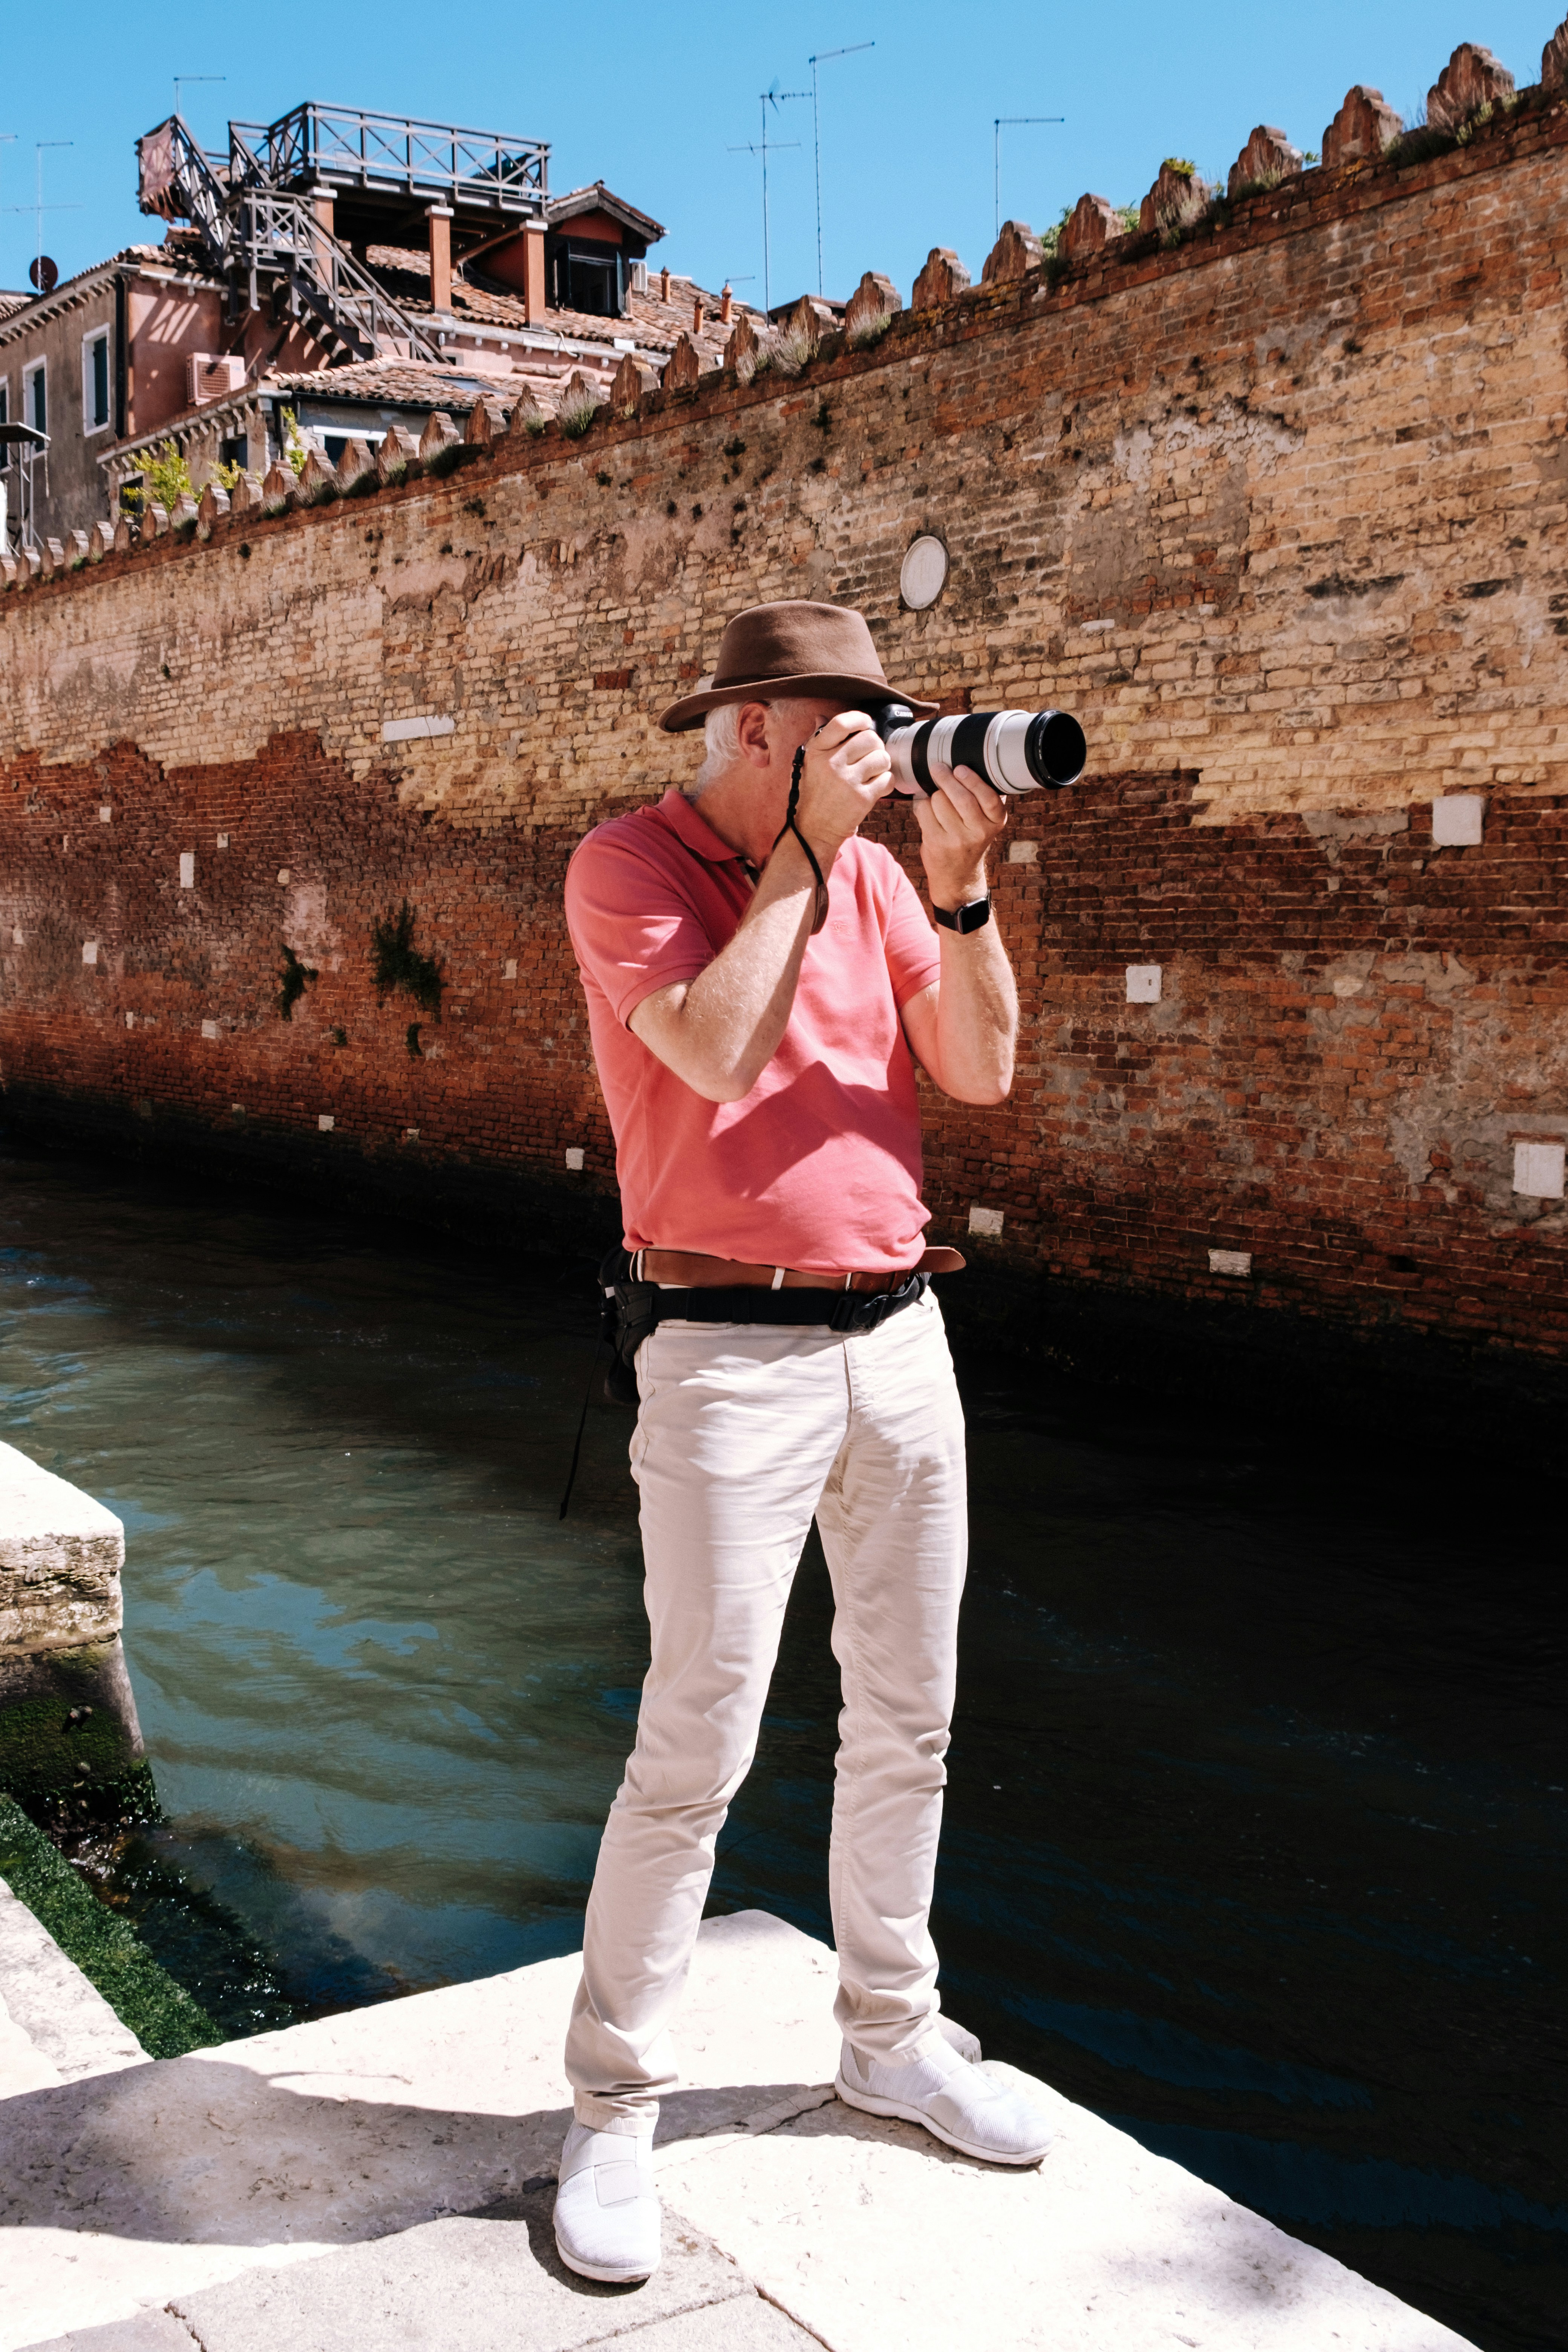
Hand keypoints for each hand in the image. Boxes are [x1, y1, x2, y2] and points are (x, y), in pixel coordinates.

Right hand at [793, 709, 892, 858]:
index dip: (860, 719)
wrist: (813, 830)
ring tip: (873, 772)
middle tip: (871, 755)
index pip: (842, 723)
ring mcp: (848, 781)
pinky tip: (876, 787)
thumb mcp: (807, 765)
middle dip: (876, 745)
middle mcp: (831, 764)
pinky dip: (886, 782)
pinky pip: (887, 779)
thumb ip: (818, 741)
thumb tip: (822, 717)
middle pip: (869, 738)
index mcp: (816, 751)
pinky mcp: (862, 798)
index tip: (866, 724)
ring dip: (882, 764)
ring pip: (882, 757)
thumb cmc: (811, 796)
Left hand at [913, 765, 1007, 909]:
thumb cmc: (970, 837)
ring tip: (936, 799)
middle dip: (946, 778)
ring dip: (934, 794)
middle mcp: (979, 832)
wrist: (957, 875)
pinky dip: (921, 804)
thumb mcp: (986, 821)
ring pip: (939, 801)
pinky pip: (923, 810)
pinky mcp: (936, 843)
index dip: (973, 780)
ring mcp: (957, 840)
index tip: (960, 768)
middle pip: (960, 797)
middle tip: (938, 768)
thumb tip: (971, 761)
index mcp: (996, 821)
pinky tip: (926, 809)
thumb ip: (983, 797)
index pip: (988, 798)